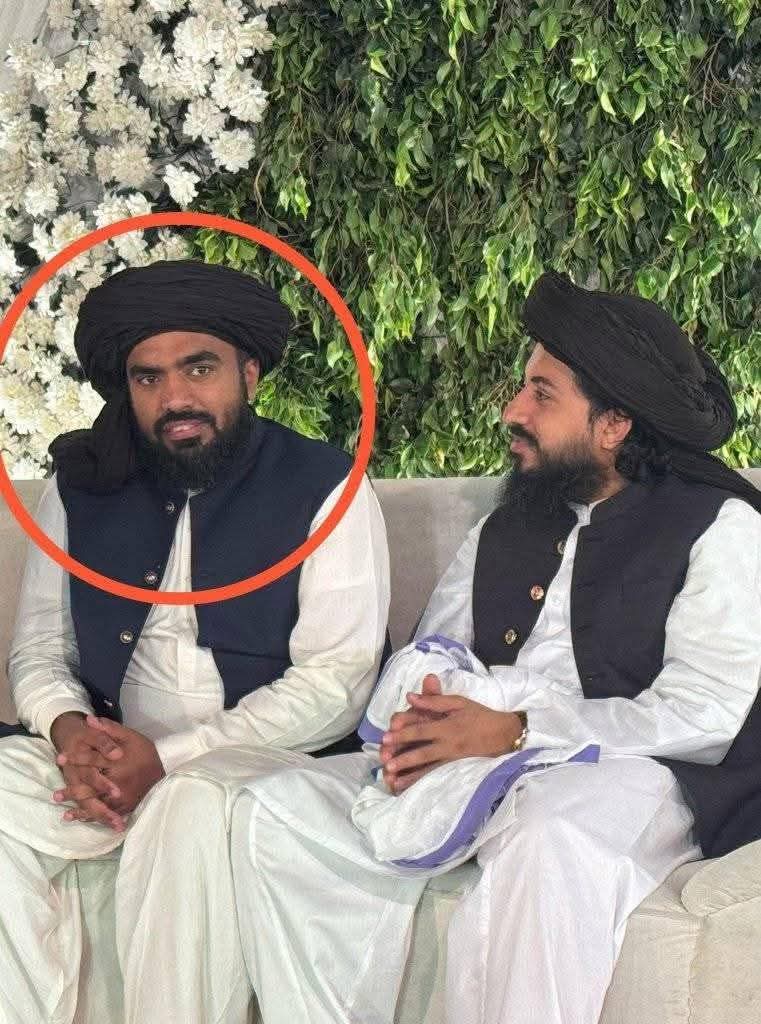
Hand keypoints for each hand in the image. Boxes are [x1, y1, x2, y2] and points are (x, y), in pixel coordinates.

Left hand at [54, 716, 163, 823]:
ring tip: (63, 808)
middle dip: (72, 790)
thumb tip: (90, 720)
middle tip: (56, 794)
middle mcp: (118, 782)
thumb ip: (110, 729)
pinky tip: (76, 817)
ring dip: (78, 806)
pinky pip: (104, 813)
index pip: (93, 759)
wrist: (163, 773)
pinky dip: (89, 816)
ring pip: (96, 802)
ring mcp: (121, 797)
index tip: (60, 758)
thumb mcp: (131, 736)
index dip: (75, 758)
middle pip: (91, 786)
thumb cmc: (145, 753)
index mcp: (118, 762)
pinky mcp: (123, 807)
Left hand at [381, 676, 524, 793]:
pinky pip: (439, 778)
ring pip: (429, 770)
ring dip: (411, 776)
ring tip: (393, 781)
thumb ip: (434, 700)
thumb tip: (410, 697)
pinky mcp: (460, 770)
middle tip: (385, 762)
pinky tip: (412, 789)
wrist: (506, 734)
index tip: (386, 737)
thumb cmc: (480, 715)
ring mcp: (455, 761)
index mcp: (448, 726)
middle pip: (422, 753)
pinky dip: (425, 784)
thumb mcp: (458, 702)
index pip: (421, 730)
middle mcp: (450, 745)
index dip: (403, 734)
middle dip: (403, 758)